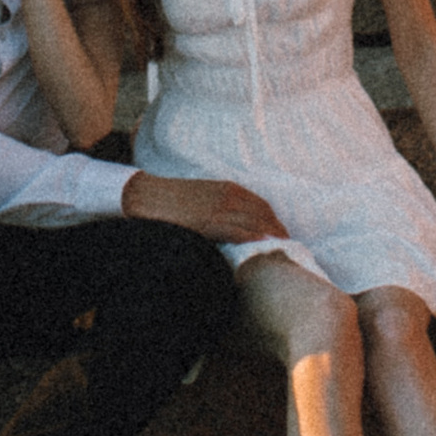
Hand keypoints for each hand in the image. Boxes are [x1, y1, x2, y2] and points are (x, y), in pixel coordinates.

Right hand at [123, 172, 285, 244]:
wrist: (147, 195)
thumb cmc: (173, 197)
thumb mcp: (203, 194)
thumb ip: (220, 203)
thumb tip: (233, 219)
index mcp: (227, 187)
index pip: (261, 204)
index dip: (274, 219)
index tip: (282, 231)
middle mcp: (227, 196)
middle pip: (262, 213)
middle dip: (277, 228)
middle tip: (288, 243)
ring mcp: (218, 209)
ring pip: (253, 222)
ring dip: (270, 234)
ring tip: (282, 248)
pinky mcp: (207, 222)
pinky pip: (235, 230)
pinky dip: (251, 236)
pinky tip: (262, 243)